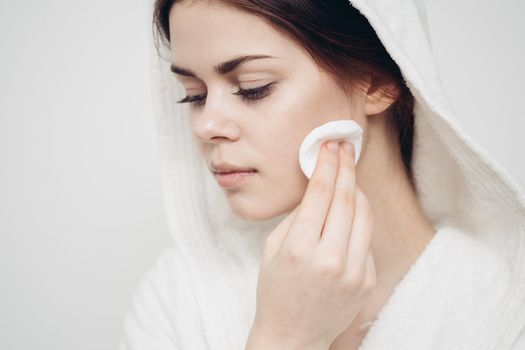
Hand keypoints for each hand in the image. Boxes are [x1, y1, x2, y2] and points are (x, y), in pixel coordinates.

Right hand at [249, 140, 375, 349]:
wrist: (292, 334)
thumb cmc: (276, 289)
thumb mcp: (273, 248)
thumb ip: (297, 217)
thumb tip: (319, 188)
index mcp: (299, 249)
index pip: (320, 194)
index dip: (326, 165)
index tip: (329, 146)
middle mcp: (330, 259)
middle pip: (346, 199)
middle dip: (346, 167)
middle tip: (345, 147)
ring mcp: (353, 272)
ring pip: (364, 215)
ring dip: (357, 189)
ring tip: (349, 174)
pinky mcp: (366, 280)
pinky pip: (366, 238)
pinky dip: (359, 218)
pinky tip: (350, 210)